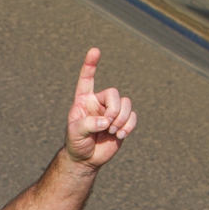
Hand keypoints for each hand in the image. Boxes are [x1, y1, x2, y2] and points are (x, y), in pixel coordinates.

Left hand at [64, 48, 136, 168]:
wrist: (86, 159)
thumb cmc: (76, 143)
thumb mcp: (75, 133)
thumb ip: (88, 124)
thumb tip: (106, 121)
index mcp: (83, 100)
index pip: (87, 79)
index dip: (90, 65)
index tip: (94, 50)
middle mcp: (99, 102)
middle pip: (114, 94)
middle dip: (113, 110)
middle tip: (106, 125)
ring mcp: (112, 111)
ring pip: (126, 104)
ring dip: (122, 119)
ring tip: (112, 131)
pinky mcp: (122, 122)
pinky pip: (133, 117)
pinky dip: (129, 126)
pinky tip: (119, 135)